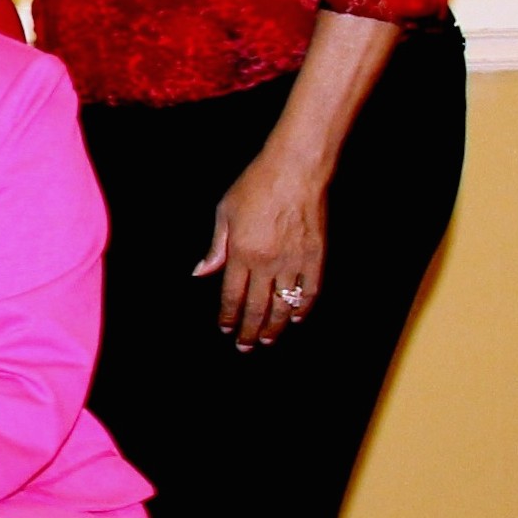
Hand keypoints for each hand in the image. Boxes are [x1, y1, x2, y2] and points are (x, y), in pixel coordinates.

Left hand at [197, 146, 328, 348]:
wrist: (295, 171)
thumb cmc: (255, 187)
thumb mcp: (224, 213)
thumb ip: (215, 247)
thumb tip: (201, 273)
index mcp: (242, 253)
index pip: (232, 295)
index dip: (228, 316)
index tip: (225, 329)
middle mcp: (268, 262)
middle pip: (257, 306)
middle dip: (249, 329)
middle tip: (245, 347)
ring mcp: (294, 261)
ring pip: (284, 305)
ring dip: (275, 326)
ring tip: (267, 340)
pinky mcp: (316, 256)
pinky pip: (310, 291)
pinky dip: (303, 307)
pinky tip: (297, 318)